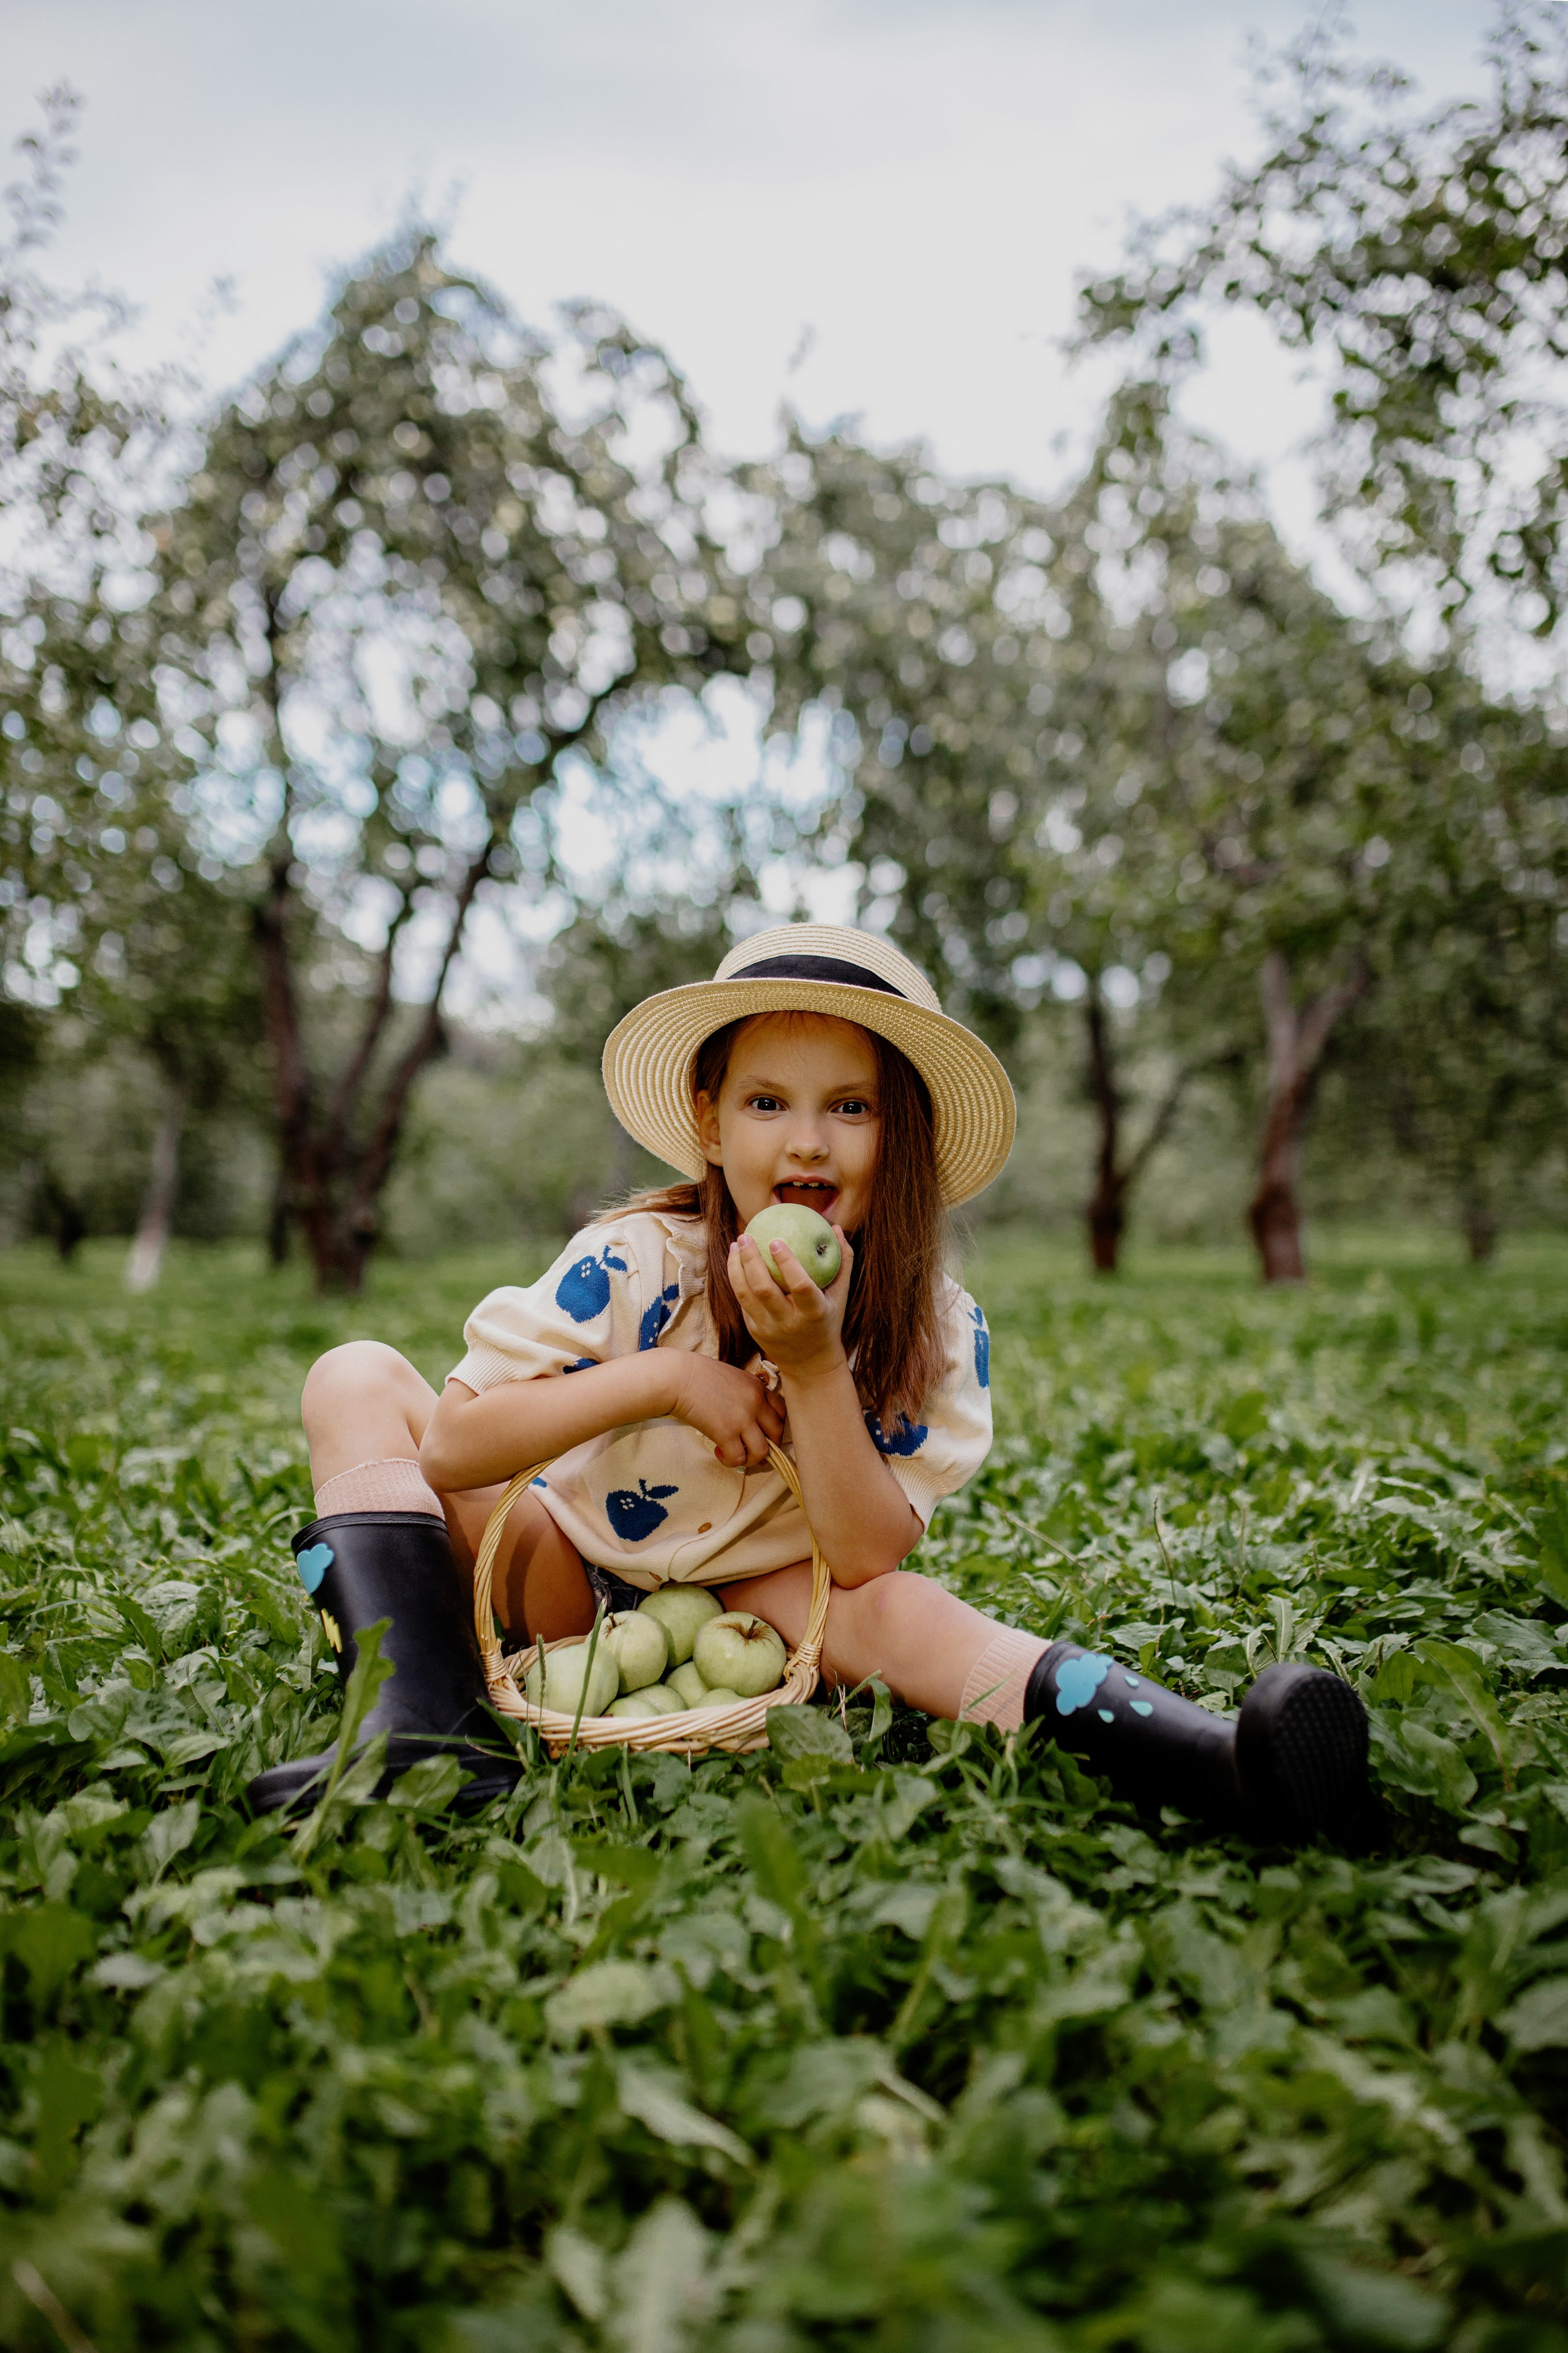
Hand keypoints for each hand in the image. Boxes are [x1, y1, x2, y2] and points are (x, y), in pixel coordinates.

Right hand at [670, 1353, 784, 1468]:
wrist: (677, 1376)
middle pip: (777, 1433)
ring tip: (736, 1453)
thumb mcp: (731, 1377)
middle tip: (750, 1446)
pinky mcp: (726, 1432)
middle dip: (767, 1444)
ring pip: (763, 1451)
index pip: (782, 1411)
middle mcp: (755, 1402)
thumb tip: (747, 1418)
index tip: (762, 1431)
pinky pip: (739, 1458)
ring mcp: (742, 1418)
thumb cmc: (698, 1375)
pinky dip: (731, 1461)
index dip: (775, 1425)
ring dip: (751, 1458)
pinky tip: (719, 1452)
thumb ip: (745, 1394)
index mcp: (757, 1387)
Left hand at [727, 1226, 852, 1382]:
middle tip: (746, 1236)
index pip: (800, 1285)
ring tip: (736, 1245)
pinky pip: (742, 1301)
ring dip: (736, 1267)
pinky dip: (736, 1279)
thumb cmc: (828, 1321)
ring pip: (745, 1295)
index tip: (775, 1240)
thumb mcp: (840, 1296)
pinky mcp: (754, 1330)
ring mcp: (768, 1328)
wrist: (810, 1364)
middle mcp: (789, 1322)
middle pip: (764, 1288)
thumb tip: (835, 1227)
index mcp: (814, 1312)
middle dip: (751, 1259)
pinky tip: (735, 1261)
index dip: (787, 1263)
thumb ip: (842, 1261)